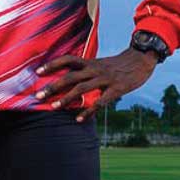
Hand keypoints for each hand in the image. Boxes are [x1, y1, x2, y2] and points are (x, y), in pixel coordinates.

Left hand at [34, 49, 155, 121]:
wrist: (142, 60)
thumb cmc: (119, 65)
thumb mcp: (101, 63)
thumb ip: (87, 70)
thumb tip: (69, 80)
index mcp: (91, 62)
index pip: (68, 59)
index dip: (52, 64)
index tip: (38, 72)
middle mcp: (95, 69)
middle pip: (70, 76)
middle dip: (53, 86)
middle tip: (38, 95)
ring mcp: (106, 79)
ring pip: (82, 88)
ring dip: (66, 98)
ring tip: (54, 107)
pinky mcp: (116, 89)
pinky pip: (100, 102)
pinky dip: (88, 111)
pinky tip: (79, 120)